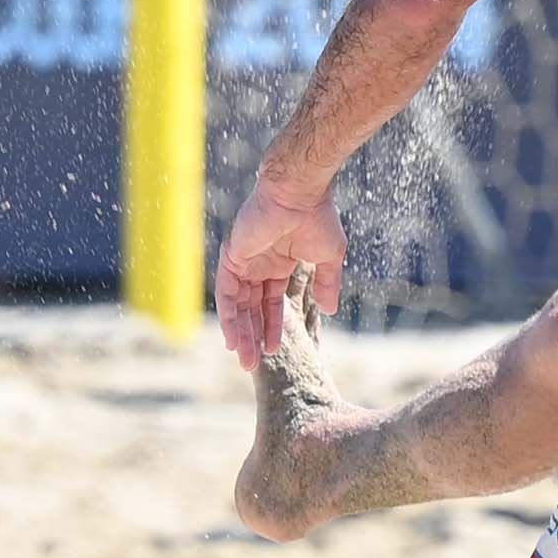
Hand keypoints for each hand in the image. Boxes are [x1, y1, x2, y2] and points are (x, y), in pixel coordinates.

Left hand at [216, 168, 346, 369]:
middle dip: (253, 336)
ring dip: (241, 333)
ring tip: (245, 361)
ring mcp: (244, 261)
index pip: (271, 302)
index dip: (272, 326)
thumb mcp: (328, 258)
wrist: (301, 193)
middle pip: (252, 308)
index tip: (273, 349)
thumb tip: (331, 310)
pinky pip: (227, 294)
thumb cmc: (317, 217)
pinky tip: (233, 339)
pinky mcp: (232, 258)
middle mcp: (258, 264)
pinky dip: (229, 317)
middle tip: (253, 365)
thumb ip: (326, 284)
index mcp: (279, 264)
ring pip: (238, 306)